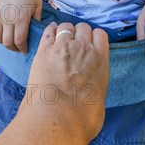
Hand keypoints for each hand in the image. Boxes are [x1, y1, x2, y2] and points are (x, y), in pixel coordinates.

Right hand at [0, 0, 41, 52]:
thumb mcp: (38, 5)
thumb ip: (37, 21)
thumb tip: (36, 33)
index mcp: (21, 18)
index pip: (19, 41)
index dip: (22, 48)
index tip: (25, 49)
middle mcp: (8, 18)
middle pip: (7, 42)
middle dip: (13, 48)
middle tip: (18, 48)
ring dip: (3, 41)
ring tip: (10, 41)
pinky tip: (4, 30)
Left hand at [24, 22, 109, 142]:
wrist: (57, 117)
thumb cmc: (82, 117)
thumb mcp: (99, 99)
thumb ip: (97, 85)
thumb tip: (92, 90)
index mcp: (100, 59)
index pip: (100, 35)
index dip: (94, 38)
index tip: (90, 44)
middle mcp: (83, 48)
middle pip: (83, 27)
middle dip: (79, 33)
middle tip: (74, 44)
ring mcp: (63, 47)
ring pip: (65, 26)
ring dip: (64, 31)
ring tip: (60, 39)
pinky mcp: (44, 51)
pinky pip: (48, 32)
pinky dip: (50, 31)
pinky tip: (49, 33)